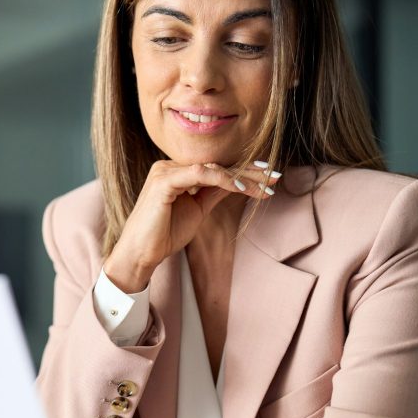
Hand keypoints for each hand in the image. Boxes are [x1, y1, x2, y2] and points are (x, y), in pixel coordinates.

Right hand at [104, 160, 278, 292]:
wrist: (142, 253)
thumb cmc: (164, 234)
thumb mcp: (197, 209)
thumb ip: (214, 192)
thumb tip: (238, 182)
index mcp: (176, 172)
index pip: (215, 168)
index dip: (243, 171)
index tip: (268, 176)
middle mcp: (170, 166)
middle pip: (217, 164)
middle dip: (249, 170)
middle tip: (275, 175)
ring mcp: (165, 171)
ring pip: (211, 168)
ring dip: (241, 177)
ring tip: (264, 186)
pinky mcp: (163, 181)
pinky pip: (199, 174)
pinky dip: (222, 179)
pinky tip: (241, 188)